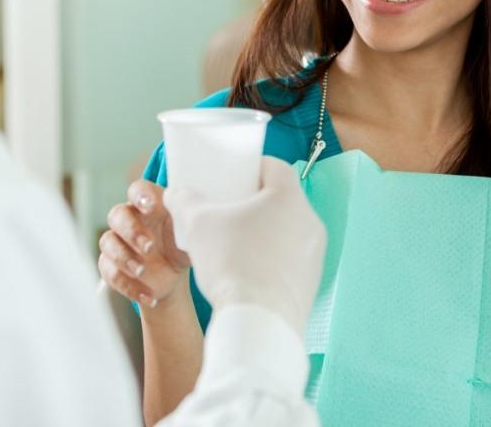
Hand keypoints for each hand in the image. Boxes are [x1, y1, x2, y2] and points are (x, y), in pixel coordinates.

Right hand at [98, 180, 190, 307]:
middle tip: (149, 247)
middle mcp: (130, 219)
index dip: (141, 195)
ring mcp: (118, 241)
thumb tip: (190, 208)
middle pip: (117, 214)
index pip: (137, 189)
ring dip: (124, 258)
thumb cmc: (182, 244)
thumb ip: (187, 217)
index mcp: (150, 204)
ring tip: (143, 272)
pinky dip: (129, 286)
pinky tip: (149, 295)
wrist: (175, 276)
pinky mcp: (111, 265)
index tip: (151, 207)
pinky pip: (110, 273)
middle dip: (131, 231)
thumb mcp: (190, 231)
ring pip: (107, 242)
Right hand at [164, 156, 326, 338]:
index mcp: (288, 196)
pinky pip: (293, 258)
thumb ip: (185, 201)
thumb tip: (176, 193)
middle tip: (231, 210)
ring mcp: (315, 251)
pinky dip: (275, 258)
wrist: (257, 323)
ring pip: (289, 229)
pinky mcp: (313, 280)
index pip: (275, 166)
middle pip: (282, 199)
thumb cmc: (231, 265)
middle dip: (256, 202)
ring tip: (237, 243)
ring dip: (267, 231)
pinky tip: (250, 271)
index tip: (235, 177)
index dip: (253, 168)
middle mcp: (309, 219)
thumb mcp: (197, 225)